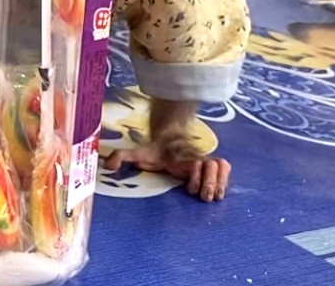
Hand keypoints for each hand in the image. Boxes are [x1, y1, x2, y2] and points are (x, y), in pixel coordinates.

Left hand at [105, 133, 230, 201]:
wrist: (168, 139)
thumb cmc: (153, 151)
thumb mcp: (137, 153)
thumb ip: (123, 156)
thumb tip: (108, 165)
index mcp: (180, 157)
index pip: (197, 163)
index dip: (195, 175)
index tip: (187, 186)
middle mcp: (196, 157)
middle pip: (214, 166)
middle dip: (210, 183)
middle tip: (203, 197)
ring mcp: (206, 161)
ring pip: (222, 167)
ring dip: (219, 183)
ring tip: (211, 196)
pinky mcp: (212, 166)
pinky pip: (226, 169)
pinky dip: (225, 179)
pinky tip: (217, 191)